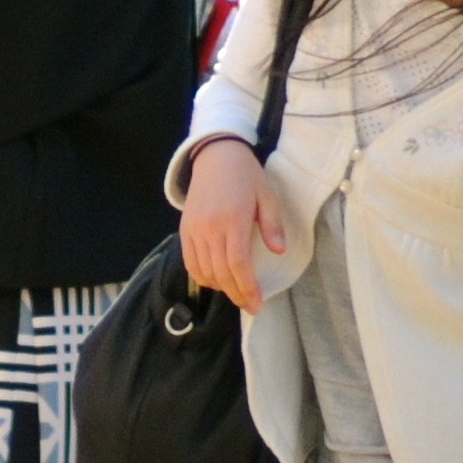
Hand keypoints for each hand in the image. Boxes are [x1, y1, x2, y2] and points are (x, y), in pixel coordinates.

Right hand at [177, 137, 282, 313]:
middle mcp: (210, 228)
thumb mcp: (267, 196)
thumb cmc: (246, 175)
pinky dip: (202, 277)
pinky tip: (215, 280)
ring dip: (220, 287)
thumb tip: (278, 252)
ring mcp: (194, 230)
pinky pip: (190, 262)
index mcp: (233, 219)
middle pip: (221, 273)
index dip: (247, 288)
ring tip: (235, 292)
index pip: (238, 264)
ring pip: (204, 271)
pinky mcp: (184, 230)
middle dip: (236, 294)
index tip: (256, 304)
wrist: (215, 156)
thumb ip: (273, 225)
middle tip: (249, 305)